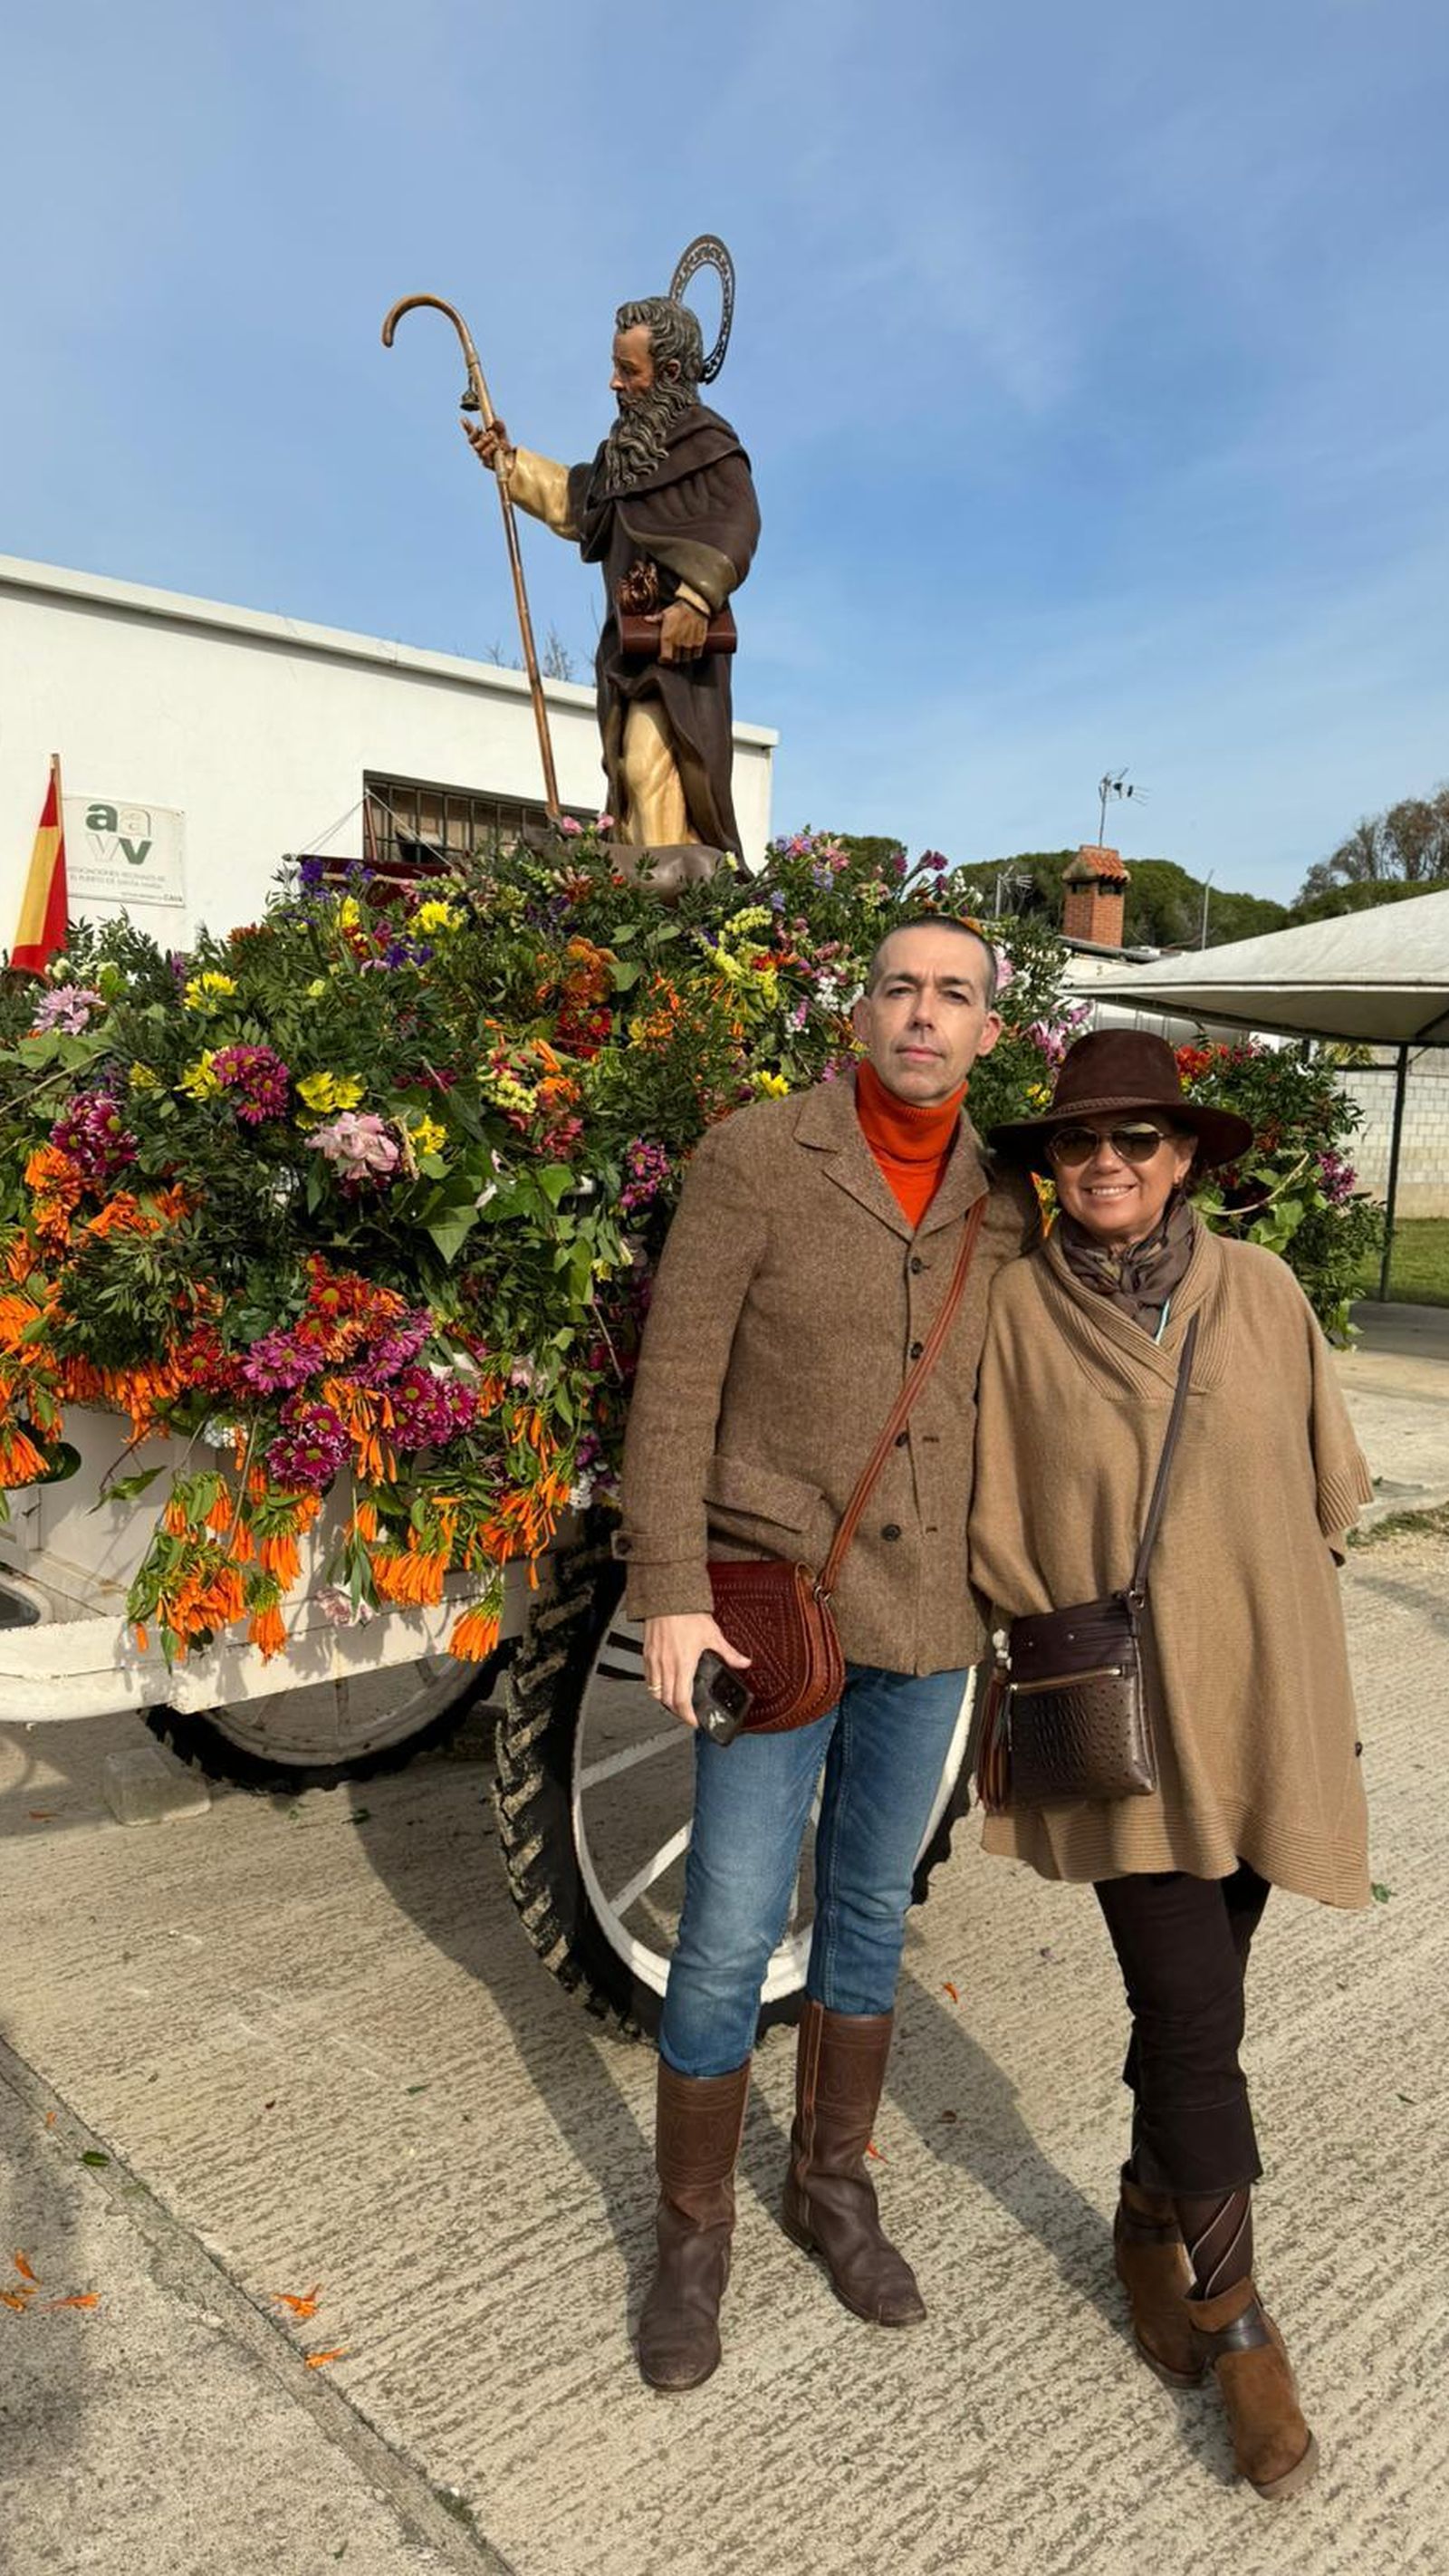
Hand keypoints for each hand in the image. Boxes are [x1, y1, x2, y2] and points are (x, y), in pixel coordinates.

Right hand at [463, 416, 513, 472]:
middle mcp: (479, 447)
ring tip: (496, 441)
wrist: (511, 459)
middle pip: (471, 440)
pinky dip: (491, 450)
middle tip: (482, 428)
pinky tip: (497, 448)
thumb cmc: (504, 446)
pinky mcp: (486, 464)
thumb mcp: (503, 434)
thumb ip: (500, 425)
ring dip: (486, 441)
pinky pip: (484, 456)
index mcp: (480, 439)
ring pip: (477, 447)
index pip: (471, 432)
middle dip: (476, 433)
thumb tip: (495, 420)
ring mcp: (481, 456)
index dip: (466, 426)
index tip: (464, 419)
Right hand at [643, 1613, 750, 1727]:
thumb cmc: (686, 1613)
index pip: (682, 1700)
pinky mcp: (646, 1653)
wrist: (667, 1598)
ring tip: (676, 1701)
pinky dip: (655, 1686)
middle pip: (667, 1700)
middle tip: (687, 1714)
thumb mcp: (713, 1634)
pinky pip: (648, 1678)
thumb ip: (728, 1652)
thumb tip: (743, 1662)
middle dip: (677, 1711)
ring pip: (655, 1691)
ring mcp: (654, 1660)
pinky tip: (663, 1683)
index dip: (687, 1716)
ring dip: (665, 1700)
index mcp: (683, 1663)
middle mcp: (666, 1665)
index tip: (694, 1721)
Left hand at [658, 599, 708, 664]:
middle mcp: (678, 643)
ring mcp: (690, 644)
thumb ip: (655, 619)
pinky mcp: (699, 642)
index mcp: (667, 638)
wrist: (695, 604)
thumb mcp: (665, 614)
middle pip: (675, 660)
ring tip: (681, 653)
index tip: (662, 658)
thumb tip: (646, 619)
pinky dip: (694, 654)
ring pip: (686, 658)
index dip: (663, 660)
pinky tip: (691, 651)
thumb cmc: (679, 609)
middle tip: (672, 654)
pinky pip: (697, 654)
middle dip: (673, 658)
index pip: (666, 658)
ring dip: (683, 657)